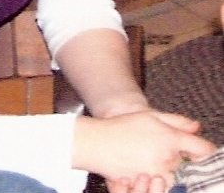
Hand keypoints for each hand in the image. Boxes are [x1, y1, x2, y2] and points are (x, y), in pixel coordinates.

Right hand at [73, 110, 214, 189]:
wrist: (97, 143)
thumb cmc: (121, 127)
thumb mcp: (149, 115)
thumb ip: (176, 121)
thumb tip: (196, 127)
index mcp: (171, 139)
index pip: (203, 149)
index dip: (202, 148)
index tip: (195, 148)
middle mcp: (168, 159)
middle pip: (190, 165)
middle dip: (182, 159)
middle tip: (164, 150)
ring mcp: (159, 174)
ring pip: (177, 177)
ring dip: (171, 171)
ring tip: (154, 161)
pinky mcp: (148, 185)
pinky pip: (161, 185)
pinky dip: (158, 180)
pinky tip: (146, 170)